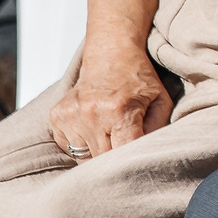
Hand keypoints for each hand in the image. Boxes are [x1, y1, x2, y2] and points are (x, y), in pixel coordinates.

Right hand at [45, 49, 171, 157]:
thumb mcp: (160, 101)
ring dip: (97, 152)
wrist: (112, 54)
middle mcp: (92, 114)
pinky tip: (93, 127)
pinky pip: (68, 147)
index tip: (135, 163)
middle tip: (122, 147)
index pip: (122, 155)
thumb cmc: (138, 80)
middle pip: (102, 160)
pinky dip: (81, 144)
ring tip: (108, 133)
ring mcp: (71, 115)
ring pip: (84, 158)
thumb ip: (157, 130)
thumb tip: (148, 156)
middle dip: (114, 160)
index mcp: (119, 111)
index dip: (130, 162)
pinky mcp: (57, 115)